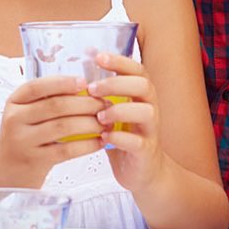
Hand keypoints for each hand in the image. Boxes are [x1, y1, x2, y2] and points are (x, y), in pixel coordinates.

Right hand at [0, 75, 106, 186]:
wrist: (4, 172)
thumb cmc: (23, 138)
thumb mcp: (25, 115)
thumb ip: (46, 100)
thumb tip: (87, 88)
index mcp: (14, 102)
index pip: (37, 86)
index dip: (63, 83)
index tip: (85, 82)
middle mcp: (15, 119)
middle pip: (56, 105)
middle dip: (86, 103)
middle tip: (106, 105)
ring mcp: (23, 141)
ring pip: (64, 126)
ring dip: (90, 123)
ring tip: (106, 123)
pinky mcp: (35, 161)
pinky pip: (67, 149)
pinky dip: (87, 145)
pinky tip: (99, 142)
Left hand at [88, 52, 165, 192]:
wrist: (141, 171)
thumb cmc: (124, 136)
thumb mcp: (114, 110)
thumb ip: (101, 93)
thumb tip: (78, 68)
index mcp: (141, 94)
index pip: (136, 69)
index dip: (119, 61)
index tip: (98, 57)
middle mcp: (150, 107)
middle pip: (143, 85)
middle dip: (116, 83)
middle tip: (92, 89)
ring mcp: (150, 129)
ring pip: (146, 112)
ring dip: (120, 110)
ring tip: (99, 116)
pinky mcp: (146, 151)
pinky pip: (137, 141)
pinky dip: (119, 138)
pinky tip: (104, 137)